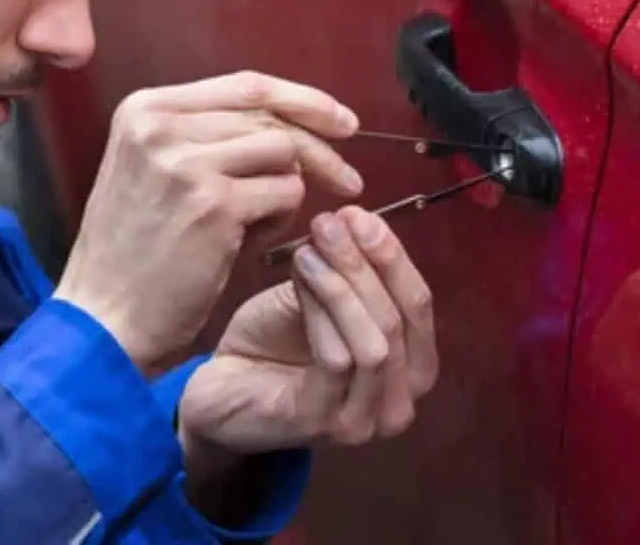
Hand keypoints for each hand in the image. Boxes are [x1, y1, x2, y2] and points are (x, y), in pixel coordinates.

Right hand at [53, 72, 363, 368]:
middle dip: (319, 147)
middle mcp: (162, 125)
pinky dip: (283, 219)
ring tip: (262, 221)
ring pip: (284, 152)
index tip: (341, 120)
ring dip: (290, 189)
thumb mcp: (154, 169)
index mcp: (146, 108)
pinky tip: (255, 242)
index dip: (303, 99)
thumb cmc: (136, 250)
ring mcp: (187, 163)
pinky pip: (286, 193)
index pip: (247, 85)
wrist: (103, 316)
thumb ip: (207, 136)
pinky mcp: (214, 205)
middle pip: (271, 116)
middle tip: (349, 179)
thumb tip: (292, 121)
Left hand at [177, 206, 438, 457]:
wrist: (220, 387)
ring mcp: (364, 422)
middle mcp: (400, 403)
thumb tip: (357, 218)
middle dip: (366, 265)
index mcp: (410, 368)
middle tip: (331, 222)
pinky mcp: (325, 425)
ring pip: (374, 344)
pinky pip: (337, 361)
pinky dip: (321, 311)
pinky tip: (300, 276)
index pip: (419, 304)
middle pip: (400, 321)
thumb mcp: (321, 296)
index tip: (359, 214)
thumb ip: (349, 270)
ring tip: (309, 247)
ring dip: (343, 286)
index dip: (393, 256)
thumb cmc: (275, 342)